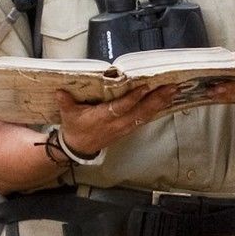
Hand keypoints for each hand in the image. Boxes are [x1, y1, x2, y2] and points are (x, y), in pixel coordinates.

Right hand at [55, 75, 209, 159]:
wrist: (79, 148)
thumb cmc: (75, 128)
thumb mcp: (67, 114)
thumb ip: (66, 102)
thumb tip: (61, 91)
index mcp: (102, 118)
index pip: (121, 108)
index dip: (133, 98)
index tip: (145, 87)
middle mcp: (117, 124)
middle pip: (140, 112)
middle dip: (156, 99)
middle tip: (171, 87)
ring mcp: (124, 128)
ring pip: (145, 115)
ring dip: (160, 104)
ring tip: (173, 92)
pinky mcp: (128, 129)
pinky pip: (144, 119)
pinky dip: (156, 110)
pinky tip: (165, 102)